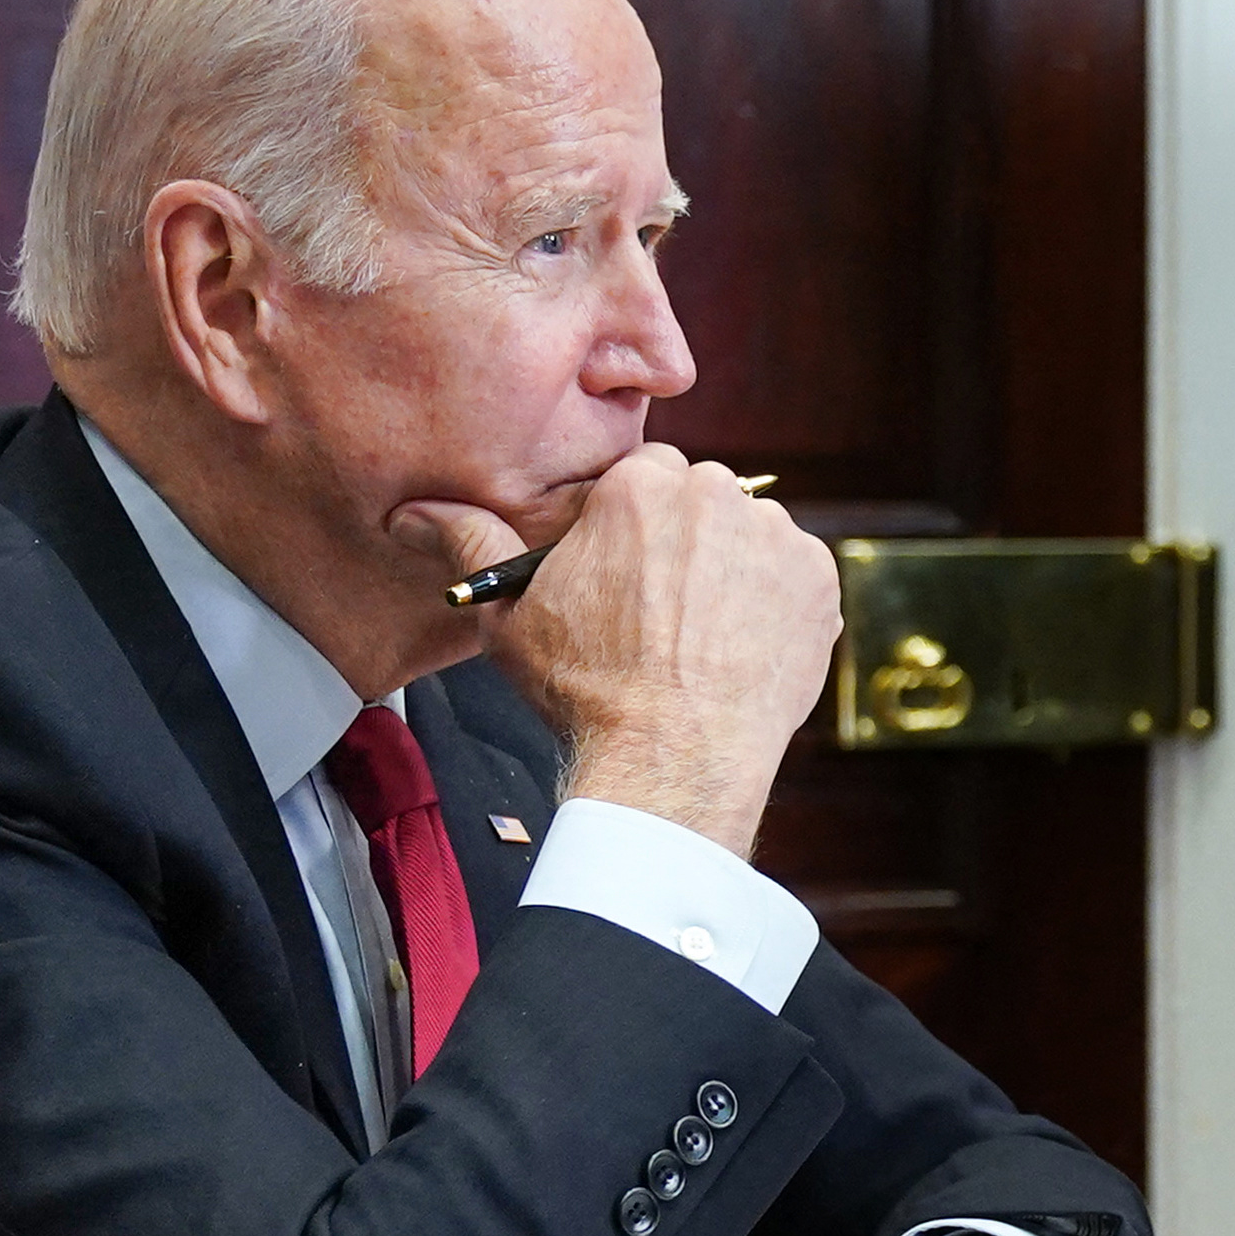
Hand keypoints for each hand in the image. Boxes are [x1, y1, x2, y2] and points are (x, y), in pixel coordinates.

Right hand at [405, 446, 838, 857]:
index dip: (628, 528)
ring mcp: (774, 538)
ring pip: (747, 537)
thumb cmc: (590, 691)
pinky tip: (737, 649)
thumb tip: (416, 512)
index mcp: (639, 486)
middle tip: (660, 611)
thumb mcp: (511, 615)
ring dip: (729, 571)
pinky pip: (792, 577)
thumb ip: (471, 545)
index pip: (639, 478)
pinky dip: (772, 605)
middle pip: (698, 500)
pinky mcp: (818, 582)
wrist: (674, 757)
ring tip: (699, 637)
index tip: (624, 571)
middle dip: (681, 544)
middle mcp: (716, 495)